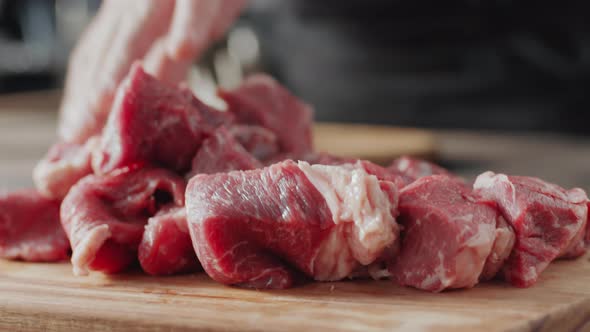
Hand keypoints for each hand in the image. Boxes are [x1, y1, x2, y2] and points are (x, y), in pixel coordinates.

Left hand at [58, 0, 246, 142]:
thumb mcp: (185, 33)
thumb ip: (168, 66)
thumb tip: (151, 111)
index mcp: (129, 15)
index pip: (96, 55)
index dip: (82, 93)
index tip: (73, 132)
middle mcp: (138, 2)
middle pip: (108, 45)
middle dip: (91, 90)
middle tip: (79, 131)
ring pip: (137, 25)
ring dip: (120, 64)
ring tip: (105, 101)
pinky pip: (194, 4)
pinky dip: (189, 25)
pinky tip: (181, 49)